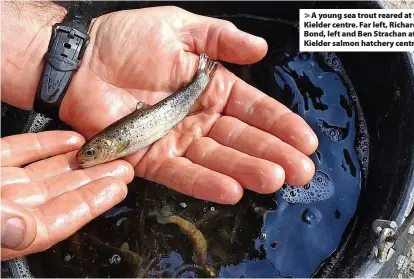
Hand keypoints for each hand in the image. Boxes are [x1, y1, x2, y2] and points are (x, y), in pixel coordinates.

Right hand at [1, 131, 133, 259]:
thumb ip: (2, 223)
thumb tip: (26, 231)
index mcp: (7, 230)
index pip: (60, 220)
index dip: (92, 204)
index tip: (118, 188)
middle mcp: (7, 209)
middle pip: (60, 195)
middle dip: (94, 180)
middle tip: (122, 169)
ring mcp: (0, 187)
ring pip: (45, 174)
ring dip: (75, 162)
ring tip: (104, 151)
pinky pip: (21, 153)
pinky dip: (47, 145)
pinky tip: (71, 139)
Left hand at [60, 6, 318, 203]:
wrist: (79, 59)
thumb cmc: (126, 39)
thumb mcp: (181, 29)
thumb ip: (221, 39)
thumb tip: (260, 48)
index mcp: (211, 88)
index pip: (254, 109)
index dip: (281, 125)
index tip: (307, 141)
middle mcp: (199, 118)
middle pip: (242, 139)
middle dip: (274, 154)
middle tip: (302, 171)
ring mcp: (176, 140)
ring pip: (217, 159)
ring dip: (246, 170)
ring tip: (274, 180)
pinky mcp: (150, 158)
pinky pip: (180, 172)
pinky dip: (204, 182)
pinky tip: (231, 190)